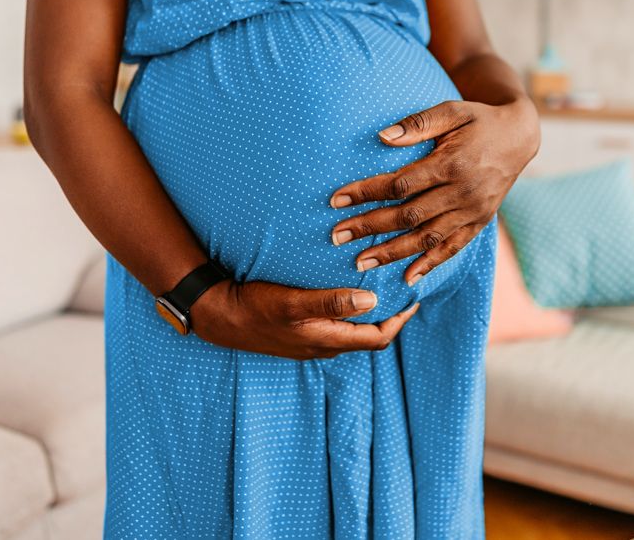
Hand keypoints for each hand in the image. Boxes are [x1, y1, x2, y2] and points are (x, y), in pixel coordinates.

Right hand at [189, 279, 419, 360]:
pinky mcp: (298, 332)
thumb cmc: (255, 308)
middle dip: (389, 317)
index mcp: (327, 340)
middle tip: (403, 291)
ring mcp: (310, 341)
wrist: (219, 316)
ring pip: (351, 331)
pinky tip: (344, 292)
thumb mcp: (293, 303)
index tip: (415, 300)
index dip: (400, 321)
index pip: (377, 338)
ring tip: (381, 288)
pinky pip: (334, 325)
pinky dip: (348, 312)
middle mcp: (323, 345)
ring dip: (369, 314)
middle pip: (367, 336)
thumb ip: (331, 302)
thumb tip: (371, 300)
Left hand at [328, 97, 539, 283]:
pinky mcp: (480, 223)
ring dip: (392, 253)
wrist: (519, 137)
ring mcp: (473, 212)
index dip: (366, 193)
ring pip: (427, 238)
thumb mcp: (451, 112)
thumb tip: (382, 136)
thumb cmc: (478, 120)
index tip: (337, 200)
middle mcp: (463, 193)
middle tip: (337, 236)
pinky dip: (430, 264)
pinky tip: (408, 278)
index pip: (400, 185)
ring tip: (361, 263)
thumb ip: (418, 124)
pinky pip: (453, 248)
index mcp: (451, 164)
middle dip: (369, 227)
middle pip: (408, 216)